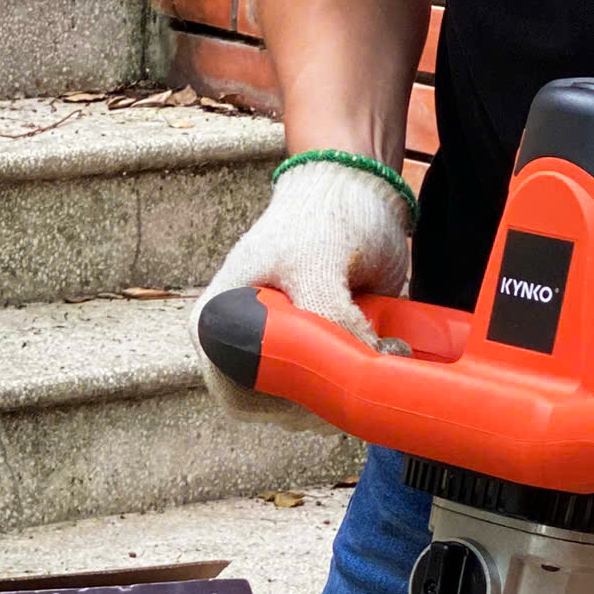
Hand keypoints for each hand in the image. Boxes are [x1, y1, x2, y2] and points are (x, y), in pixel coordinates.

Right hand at [193, 157, 412, 425]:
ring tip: (375, 356)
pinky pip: (329, 390)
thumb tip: (362, 367)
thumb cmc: (324, 214)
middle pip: (270, 406)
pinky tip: (378, 358)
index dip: (280, 402)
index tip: (328, 388)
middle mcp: (238, 344)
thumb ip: (329, 313)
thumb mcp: (320, 260)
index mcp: (215, 322)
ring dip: (342, 394)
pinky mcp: (311, 354)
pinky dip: (355, 383)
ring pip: (304, 404)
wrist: (355, 187)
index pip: (234, 392)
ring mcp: (275, 352)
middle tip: (360, 380)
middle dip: (319, 402)